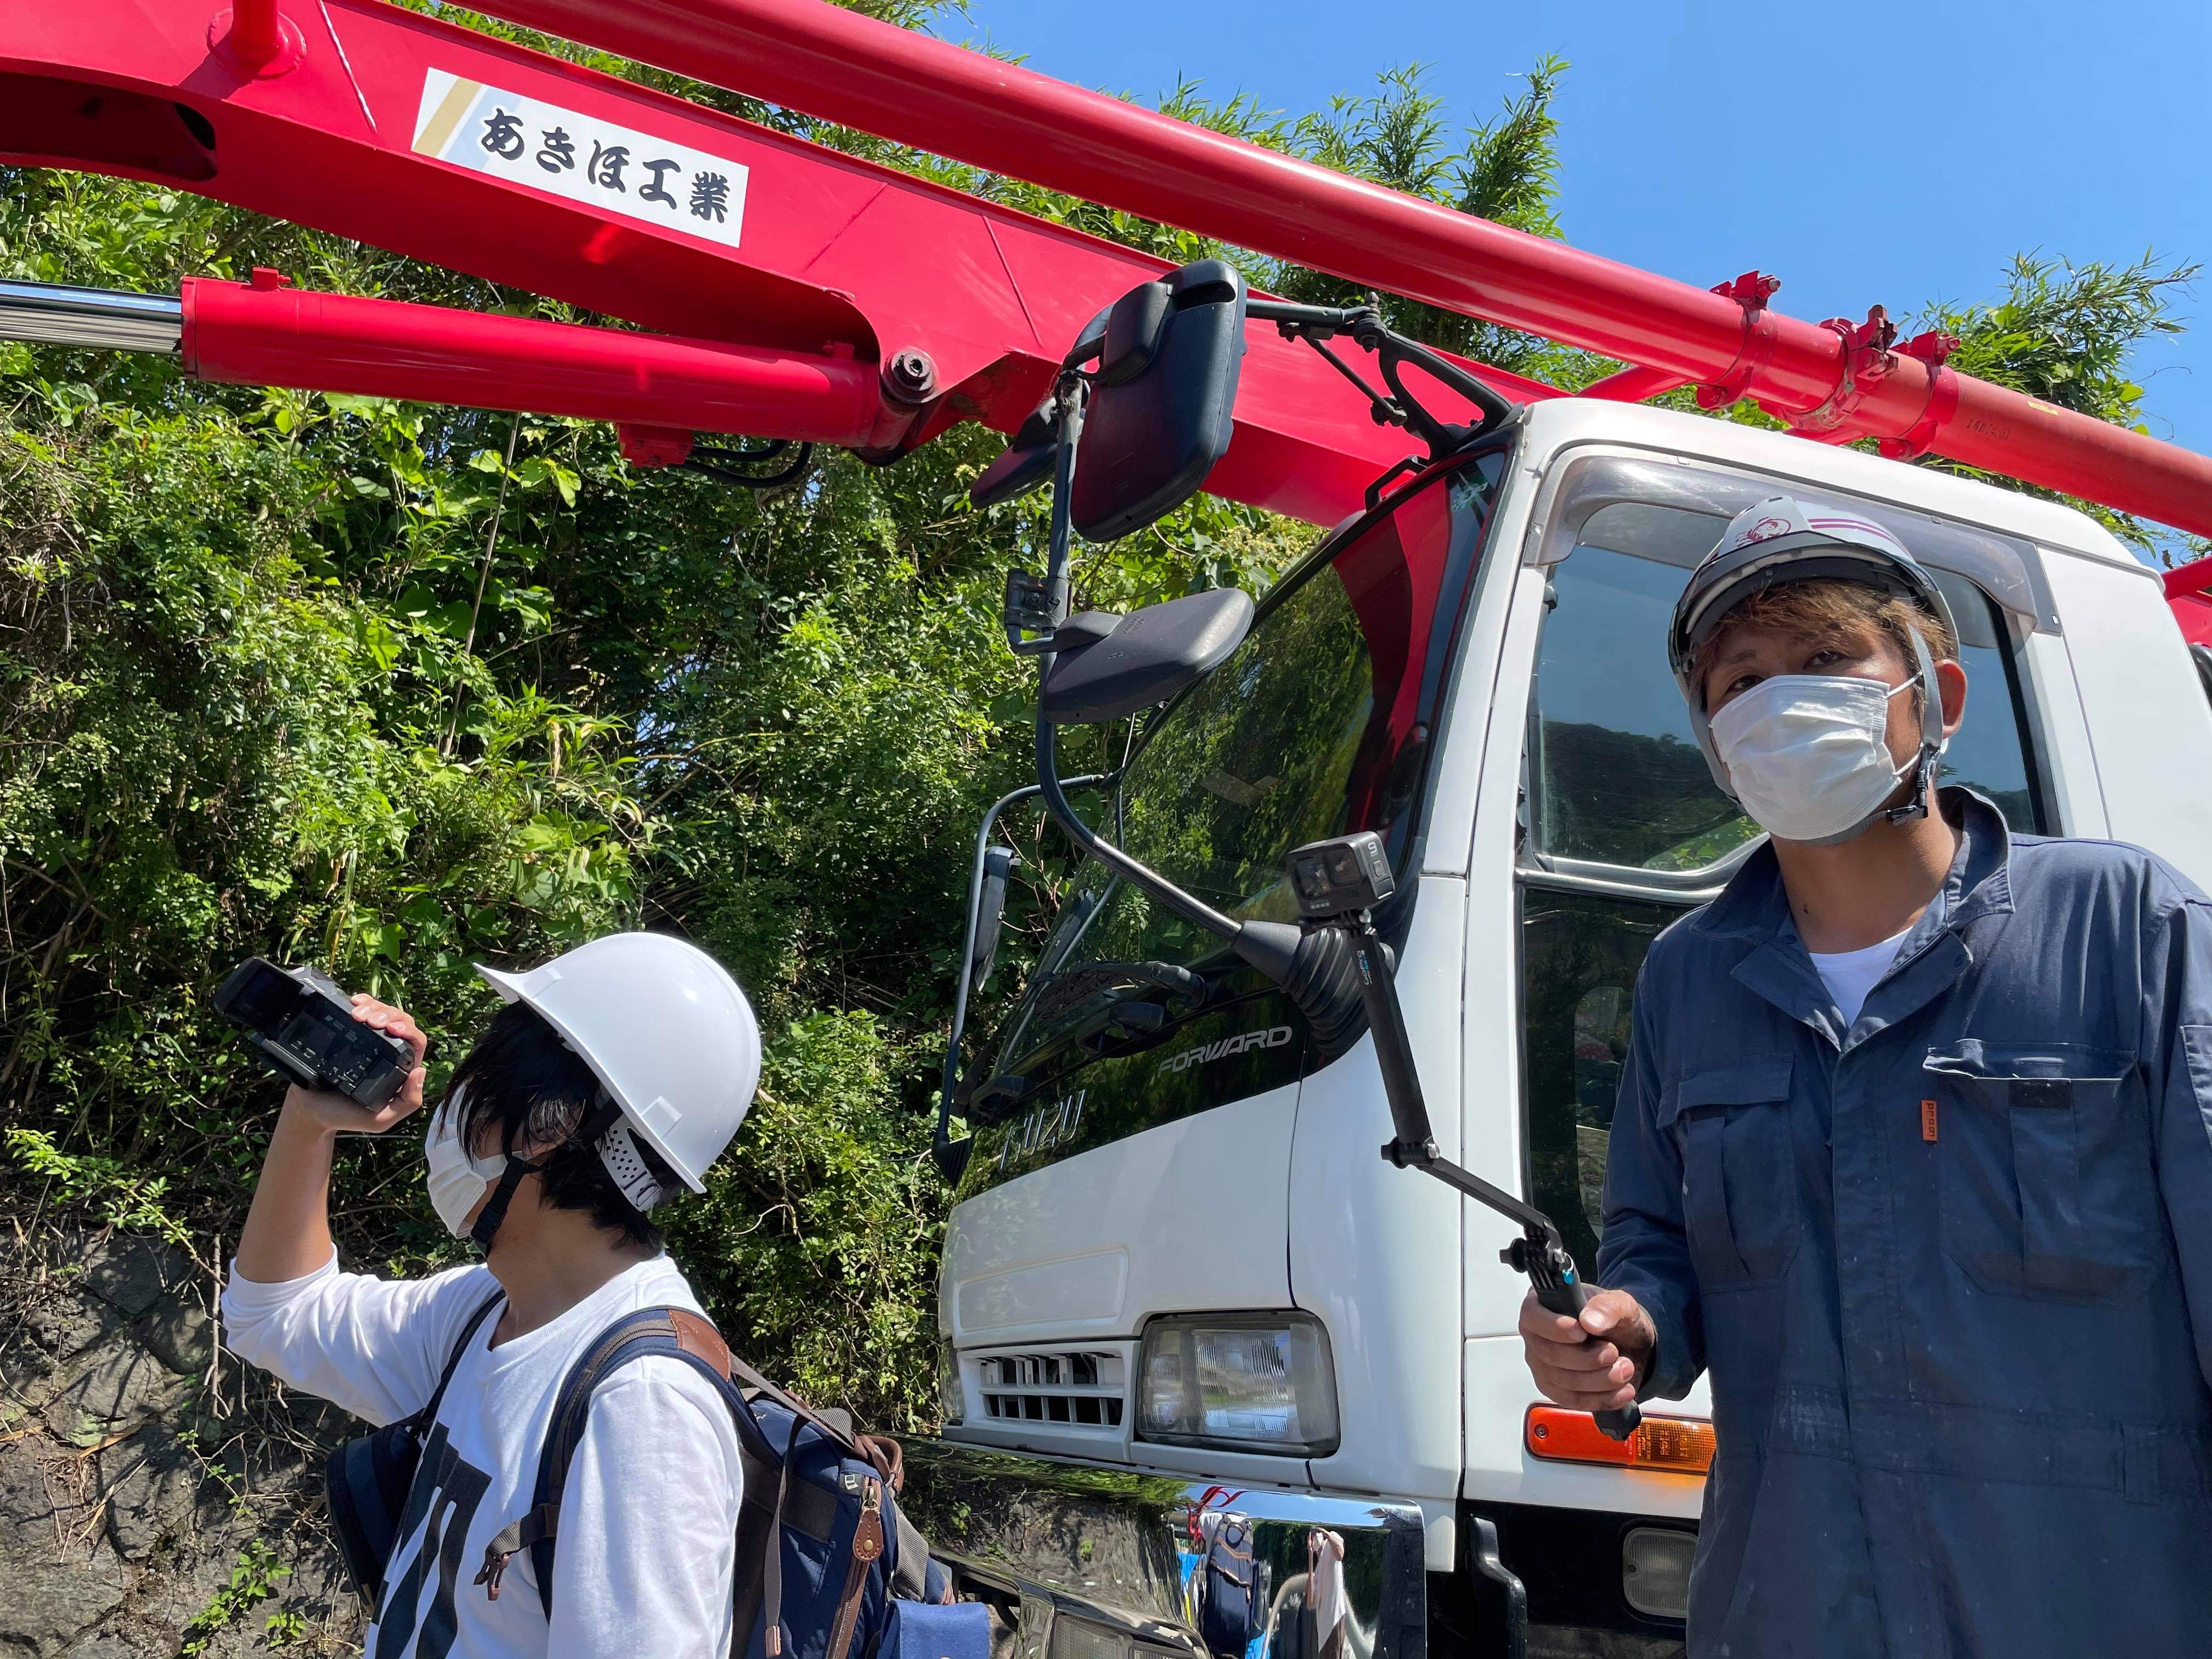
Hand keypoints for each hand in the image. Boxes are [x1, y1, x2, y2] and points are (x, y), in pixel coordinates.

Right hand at [277, 994, 429, 1137]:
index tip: (392, 1028)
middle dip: (388, 1015)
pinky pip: (363, 1011)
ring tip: (358, 1013)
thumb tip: (421, 1071)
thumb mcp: (380, 1119)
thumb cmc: (346, 1116)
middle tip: (371, 1020)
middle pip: (401, 1021)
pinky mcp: (350, 1032)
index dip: (408, 1031)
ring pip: (384, 1013)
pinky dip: (363, 1002)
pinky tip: (355, 1002)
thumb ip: (407, 1103)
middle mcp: (388, 1051)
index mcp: (401, 1068)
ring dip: (375, 1007)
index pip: (416, 1042)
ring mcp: (370, 1040)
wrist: (309, 1110)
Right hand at [1518, 1287, 1655, 1413]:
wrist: (1626, 1343)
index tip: (1581, 1333)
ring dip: (1600, 1379)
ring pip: (1564, 1381)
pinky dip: (1602, 1398)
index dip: (1554, 1327)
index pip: (1533, 1317)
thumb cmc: (1612, 1319)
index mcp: (1542, 1305)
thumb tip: (1590, 1321)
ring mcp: (1542, 1366)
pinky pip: (1573, 1400)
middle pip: (1550, 1355)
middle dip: (1588, 1359)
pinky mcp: (1555, 1389)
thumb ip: (1607, 1306)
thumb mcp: (1619, 1303)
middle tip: (1614, 1353)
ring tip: (1625, 1368)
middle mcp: (1536, 1336)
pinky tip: (1623, 1390)